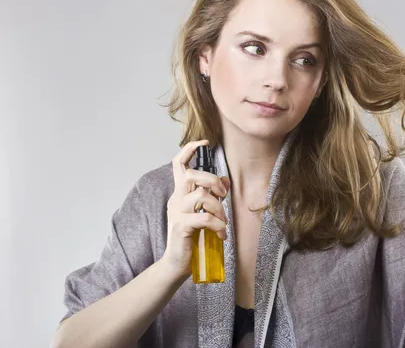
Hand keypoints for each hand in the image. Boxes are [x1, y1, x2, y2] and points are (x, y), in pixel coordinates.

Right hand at [160, 140, 229, 278]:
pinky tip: (221, 234)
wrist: (176, 264)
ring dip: (218, 207)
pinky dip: (217, 224)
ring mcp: (177, 213)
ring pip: (201, 196)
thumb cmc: (191, 237)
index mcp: (180, 193)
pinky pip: (203, 218)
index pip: (178, 164)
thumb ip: (212, 196)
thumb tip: (226, 180)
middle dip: (213, 181)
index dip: (189, 149)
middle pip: (192, 175)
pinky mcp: (181, 227)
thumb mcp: (203, 213)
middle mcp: (176, 199)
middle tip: (223, 196)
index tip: (205, 142)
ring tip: (222, 222)